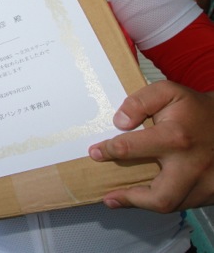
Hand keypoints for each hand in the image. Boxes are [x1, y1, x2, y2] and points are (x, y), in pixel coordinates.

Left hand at [88, 80, 213, 211]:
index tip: (95, 152)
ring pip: (172, 205)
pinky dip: (163, 202)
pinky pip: (183, 203)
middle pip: (160, 197)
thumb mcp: (168, 92)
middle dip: (131, 199)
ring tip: (121, 200)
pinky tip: (147, 197)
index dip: (108, 151)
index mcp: (176, 138)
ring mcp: (205, 182)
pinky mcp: (211, 191)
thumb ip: (140, 102)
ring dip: (143, 205)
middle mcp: (191, 165)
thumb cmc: (195, 108)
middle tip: (109, 197)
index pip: (130, 149)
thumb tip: (119, 122)